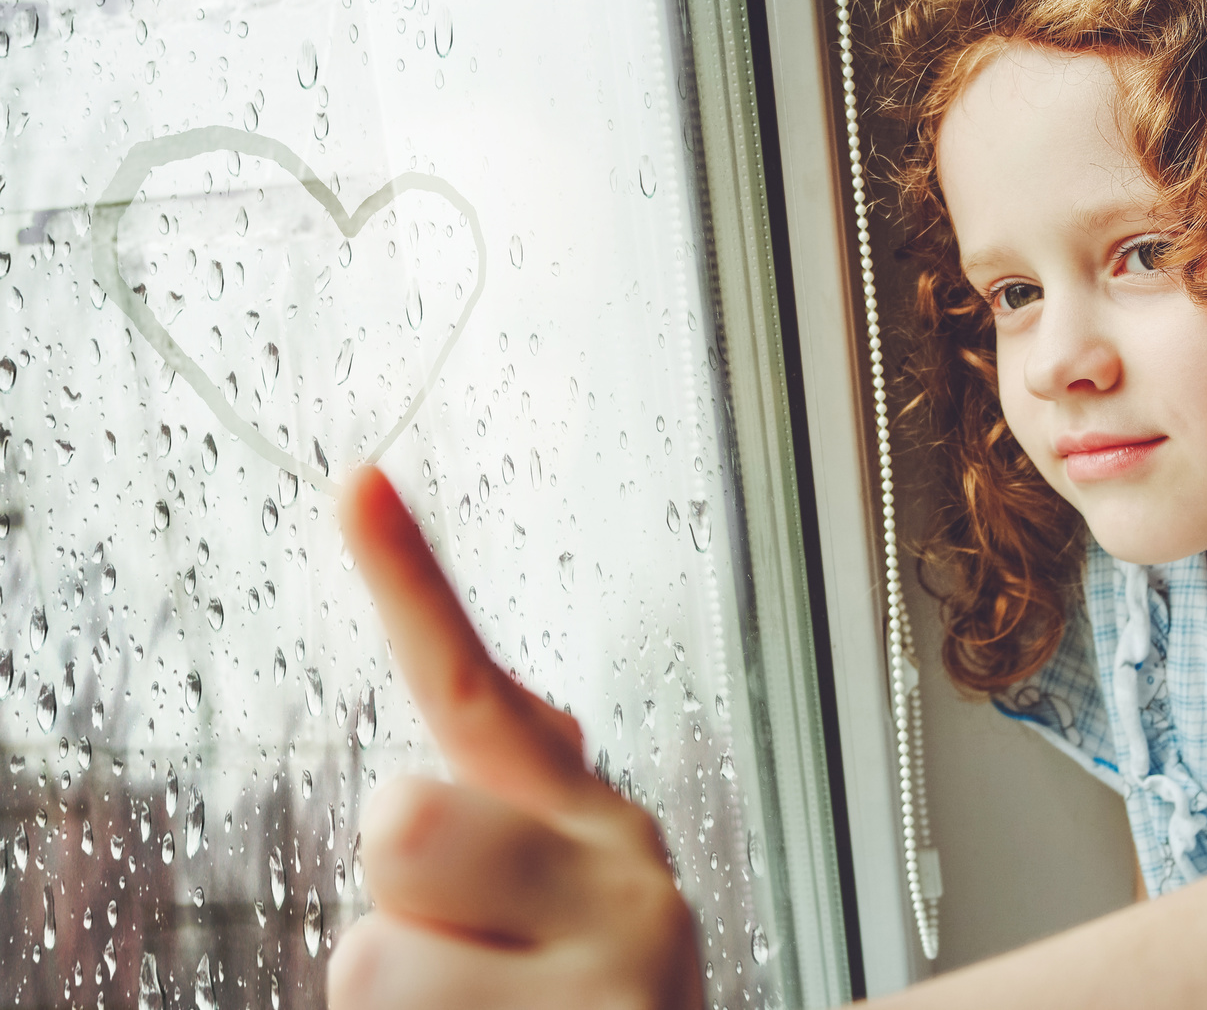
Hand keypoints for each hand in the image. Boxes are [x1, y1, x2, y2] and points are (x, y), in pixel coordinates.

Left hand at [328, 466, 704, 1009]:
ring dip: (404, 1004)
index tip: (355, 479)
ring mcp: (604, 997)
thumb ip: (537, 803)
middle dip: (397, 895)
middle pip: (400, 822)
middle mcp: (622, 896)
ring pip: (372, 960)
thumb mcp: (583, 898)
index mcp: (600, 832)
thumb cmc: (588, 1007)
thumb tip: (528, 699)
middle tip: (462, 949)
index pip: (484, 691)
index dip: (411, 582)